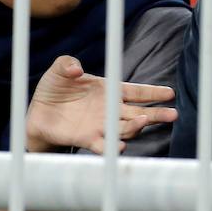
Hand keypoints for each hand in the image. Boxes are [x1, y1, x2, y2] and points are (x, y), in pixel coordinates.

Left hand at [26, 55, 177, 153]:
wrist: (38, 113)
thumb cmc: (54, 88)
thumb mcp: (59, 69)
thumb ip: (67, 63)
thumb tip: (76, 69)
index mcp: (110, 90)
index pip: (137, 91)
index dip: (154, 92)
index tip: (170, 93)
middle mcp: (110, 110)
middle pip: (140, 113)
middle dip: (157, 114)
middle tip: (173, 115)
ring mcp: (101, 126)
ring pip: (126, 129)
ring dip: (136, 126)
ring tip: (143, 121)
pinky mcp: (88, 139)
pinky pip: (104, 145)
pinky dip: (111, 147)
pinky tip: (119, 147)